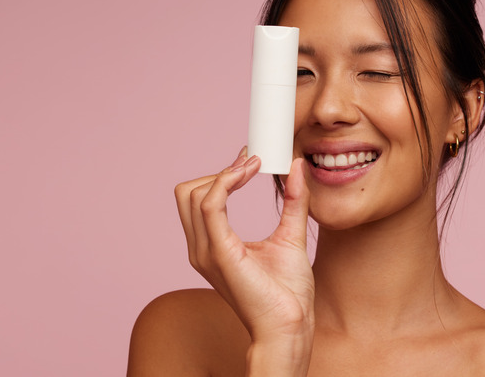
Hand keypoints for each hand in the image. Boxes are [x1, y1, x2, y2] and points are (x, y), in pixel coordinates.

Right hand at [174, 148, 313, 348]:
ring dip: (224, 173)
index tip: (251, 159)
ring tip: (253, 166)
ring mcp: (206, 251)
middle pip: (187, 192)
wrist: (291, 325)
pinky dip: (225, 182)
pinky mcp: (219, 253)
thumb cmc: (288, 293)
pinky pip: (209, 205)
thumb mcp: (291, 235)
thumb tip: (296, 167)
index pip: (199, 198)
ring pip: (193, 194)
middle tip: (252, 162)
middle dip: (219, 171)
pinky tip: (248, 174)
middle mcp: (202, 247)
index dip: (222, 173)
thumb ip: (294, 202)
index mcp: (213, 245)